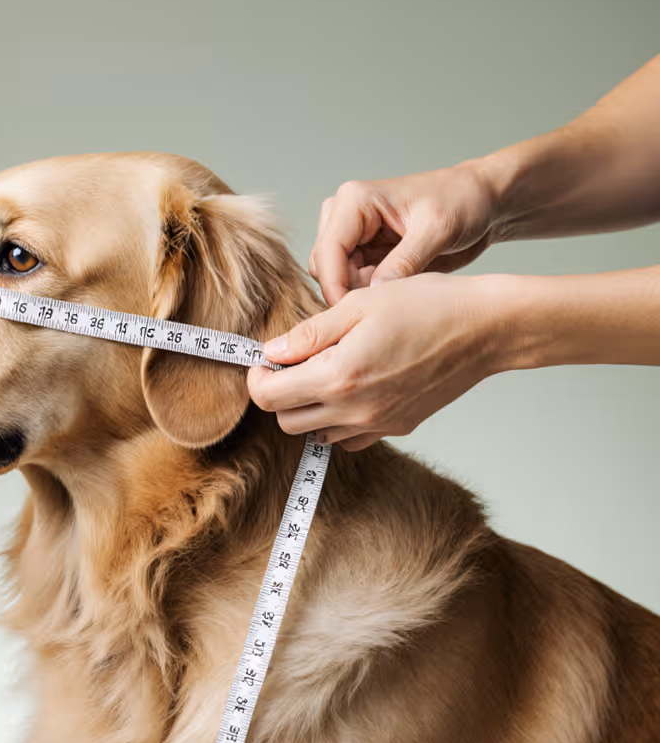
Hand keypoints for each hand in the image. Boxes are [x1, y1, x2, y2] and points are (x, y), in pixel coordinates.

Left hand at [247, 274, 502, 450]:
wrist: (484, 329)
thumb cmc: (425, 306)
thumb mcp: (358, 305)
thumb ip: (309, 334)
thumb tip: (271, 352)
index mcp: (339, 376)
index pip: (269, 397)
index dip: (258, 377)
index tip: (267, 359)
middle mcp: (355, 410)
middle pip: (287, 421)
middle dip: (279, 393)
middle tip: (293, 363)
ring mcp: (378, 424)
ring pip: (316, 434)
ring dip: (308, 407)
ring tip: (325, 371)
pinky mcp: (397, 428)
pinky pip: (349, 438)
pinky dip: (338, 420)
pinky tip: (352, 387)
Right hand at [312, 160, 501, 304]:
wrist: (481, 203)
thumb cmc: (462, 201)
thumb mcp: (438, 230)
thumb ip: (405, 262)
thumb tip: (374, 294)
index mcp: (355, 200)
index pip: (328, 250)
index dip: (335, 286)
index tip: (352, 314)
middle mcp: (345, 215)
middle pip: (324, 267)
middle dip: (347, 291)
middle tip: (382, 308)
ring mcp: (352, 235)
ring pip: (333, 278)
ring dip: (357, 294)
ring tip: (394, 299)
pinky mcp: (363, 253)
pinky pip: (351, 283)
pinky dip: (367, 295)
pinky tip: (395, 296)